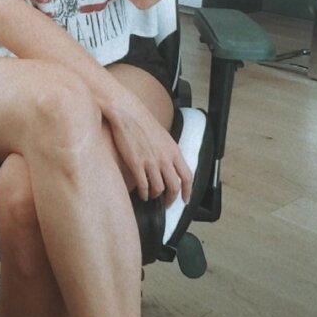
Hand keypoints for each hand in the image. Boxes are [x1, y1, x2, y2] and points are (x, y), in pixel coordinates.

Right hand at [105, 91, 192, 207]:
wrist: (128, 113)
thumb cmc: (144, 122)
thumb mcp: (164, 137)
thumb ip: (169, 152)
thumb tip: (171, 165)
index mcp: (174, 151)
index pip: (187, 176)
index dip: (188, 191)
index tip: (185, 199)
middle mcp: (165, 158)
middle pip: (174, 186)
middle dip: (171, 199)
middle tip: (167, 203)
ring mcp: (150, 162)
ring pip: (158, 188)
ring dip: (155, 195)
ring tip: (151, 196)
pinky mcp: (136, 164)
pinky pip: (143, 186)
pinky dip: (144, 193)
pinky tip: (142, 194)